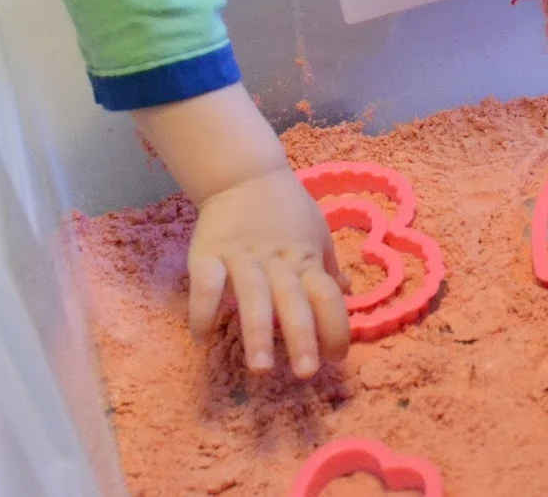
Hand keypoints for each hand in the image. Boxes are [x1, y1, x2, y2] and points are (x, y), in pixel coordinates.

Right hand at [188, 165, 351, 376]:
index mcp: (305, 259)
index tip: (338, 358)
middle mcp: (277, 262)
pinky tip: (201, 338)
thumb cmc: (286, 209)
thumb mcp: (316, 233)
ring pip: (253, 296)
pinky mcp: (208, 253)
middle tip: (306, 373)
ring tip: (260, 368)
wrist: (244, 174)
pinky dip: (202, 311)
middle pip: (293, 301)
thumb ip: (326, 267)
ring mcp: (242, 258)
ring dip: (257, 332)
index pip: (327, 295)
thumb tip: (346, 292)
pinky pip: (206, 284)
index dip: (336, 326)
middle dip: (301, 337)